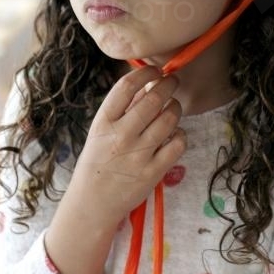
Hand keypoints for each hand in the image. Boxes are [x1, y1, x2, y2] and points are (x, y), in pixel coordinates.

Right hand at [79, 65, 185, 218]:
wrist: (92, 203)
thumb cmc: (98, 162)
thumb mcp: (100, 132)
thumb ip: (122, 110)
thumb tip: (148, 84)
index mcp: (104, 122)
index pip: (126, 86)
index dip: (145, 73)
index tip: (155, 70)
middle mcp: (121, 136)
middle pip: (154, 99)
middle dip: (168, 84)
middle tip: (172, 82)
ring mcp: (138, 155)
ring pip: (170, 119)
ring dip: (176, 107)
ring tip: (173, 107)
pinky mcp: (154, 172)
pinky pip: (178, 144)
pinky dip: (180, 134)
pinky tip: (174, 133)